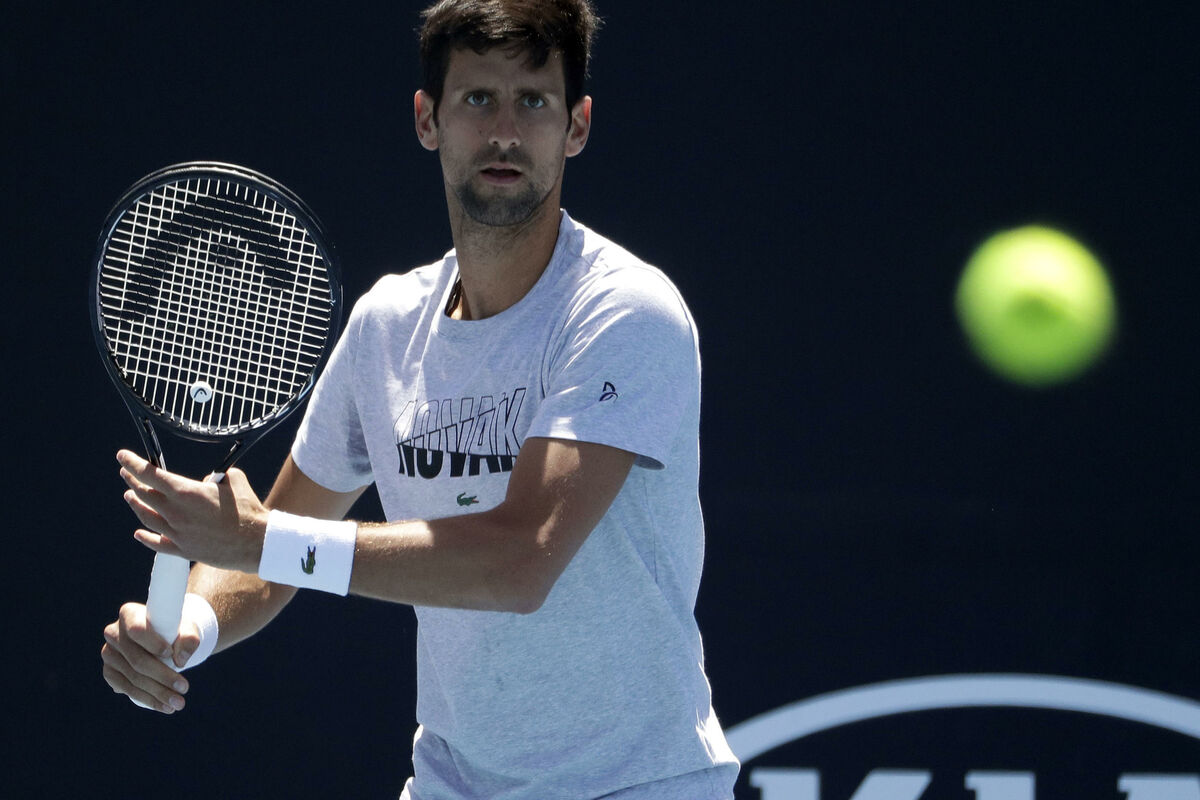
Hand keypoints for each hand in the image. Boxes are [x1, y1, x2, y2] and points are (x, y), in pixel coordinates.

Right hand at [101, 602, 196, 713]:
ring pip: (133, 679)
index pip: (137, 629)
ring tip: (179, 703)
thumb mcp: (187, 629)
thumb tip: (180, 659)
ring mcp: (109, 655)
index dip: (152, 643)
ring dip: (157, 693)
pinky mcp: (110, 672)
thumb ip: (188, 639)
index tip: (171, 654)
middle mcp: (113, 633)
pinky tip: (164, 706)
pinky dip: (147, 699)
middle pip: (137, 660)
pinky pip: (127, 689)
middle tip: (184, 688)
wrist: (165, 639)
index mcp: (129, 614)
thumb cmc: (176, 630)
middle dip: (162, 677)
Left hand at [117, 450, 267, 572]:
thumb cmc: (248, 509)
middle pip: (144, 494)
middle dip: (132, 481)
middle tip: (126, 473)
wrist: (256, 542)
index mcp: (186, 492)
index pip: (151, 474)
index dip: (133, 463)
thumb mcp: (234, 481)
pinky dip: (145, 537)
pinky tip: (138, 533)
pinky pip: (157, 543)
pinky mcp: (183, 550)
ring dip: (136, 505)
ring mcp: (177, 533)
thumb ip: (216, 478)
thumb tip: (209, 481)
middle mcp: (176, 512)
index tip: (122, 457)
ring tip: (130, 496)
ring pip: (147, 517)